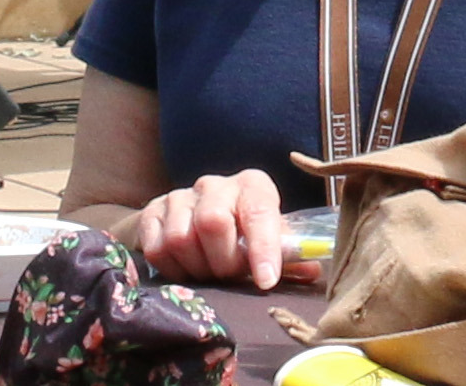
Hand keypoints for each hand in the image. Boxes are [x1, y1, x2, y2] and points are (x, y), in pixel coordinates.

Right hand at [130, 170, 286, 289]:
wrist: (193, 219)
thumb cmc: (243, 234)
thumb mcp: (270, 239)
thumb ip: (289, 257)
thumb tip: (312, 271)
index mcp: (252, 186)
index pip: (259, 212)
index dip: (263, 248)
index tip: (265, 280)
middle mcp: (215, 184)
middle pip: (213, 222)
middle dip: (223, 261)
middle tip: (229, 276)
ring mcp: (180, 196)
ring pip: (181, 237)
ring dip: (197, 268)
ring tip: (208, 273)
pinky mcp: (152, 212)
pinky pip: (157, 247)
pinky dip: (173, 269)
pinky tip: (186, 270)